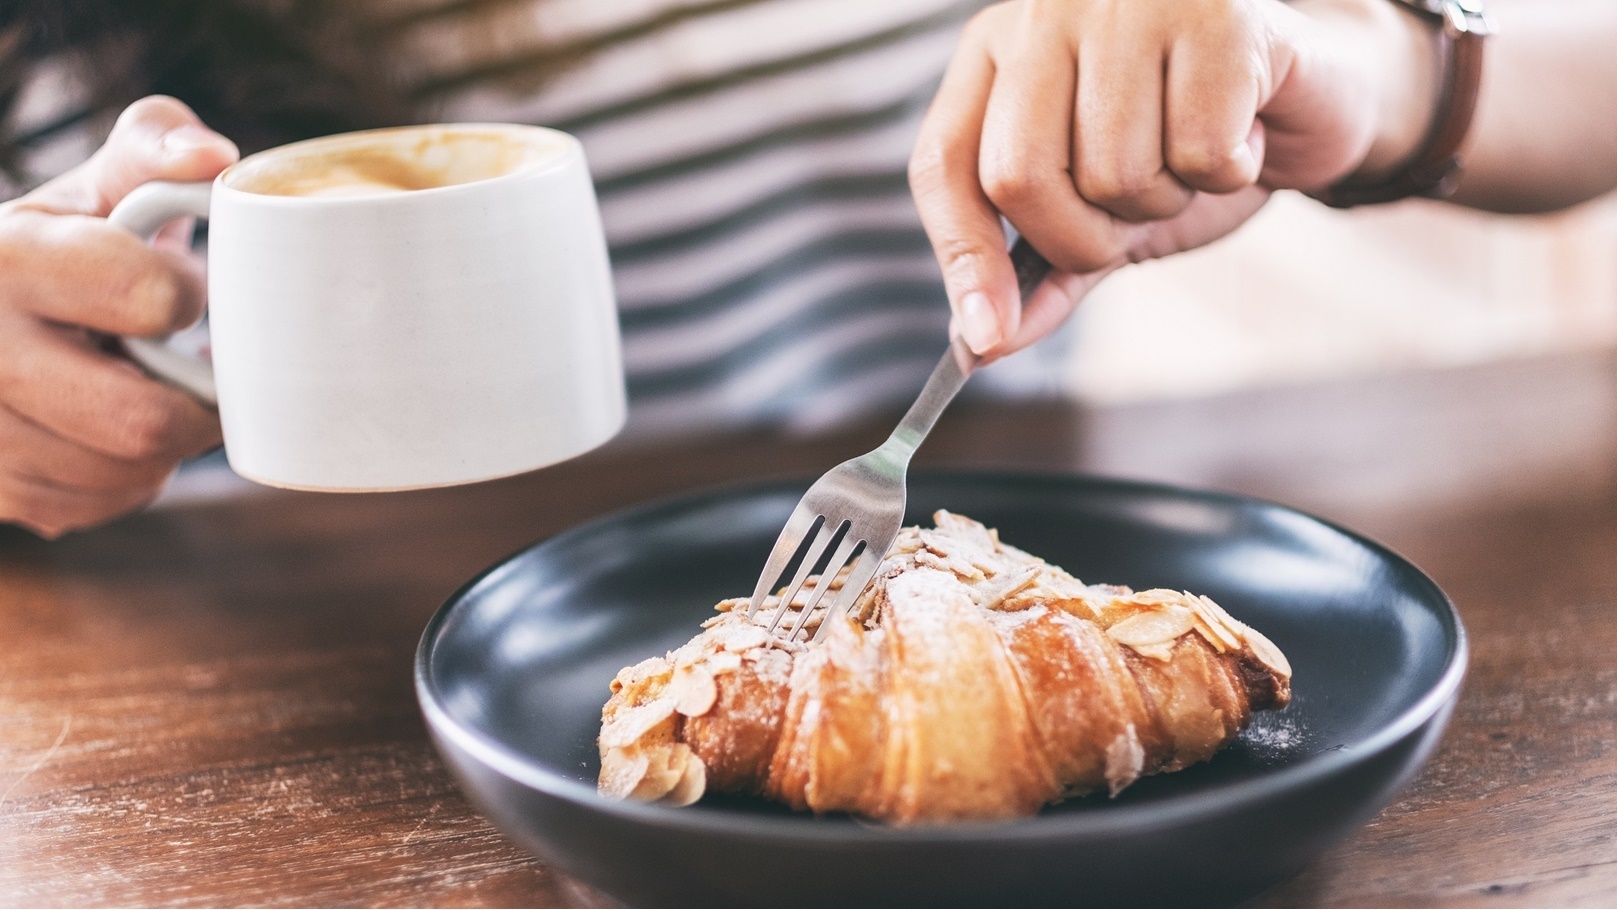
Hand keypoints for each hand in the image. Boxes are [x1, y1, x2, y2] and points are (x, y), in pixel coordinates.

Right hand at [0, 96, 236, 537]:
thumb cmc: (61, 240)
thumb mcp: (98, 182)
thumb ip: (158, 146)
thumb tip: (214, 159)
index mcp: (5, 257)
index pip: (151, 299)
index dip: (189, 297)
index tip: (182, 289)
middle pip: (140, 421)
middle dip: (191, 400)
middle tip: (195, 367)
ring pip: (123, 473)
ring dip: (161, 441)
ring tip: (142, 386)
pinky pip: (95, 504)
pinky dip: (124, 475)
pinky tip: (105, 426)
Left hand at [911, 0, 1437, 358]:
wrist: (1314, 101)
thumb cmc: (1192, 149)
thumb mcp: (1103, 220)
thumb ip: (1040, 276)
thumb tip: (980, 344)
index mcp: (997, 51)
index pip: (942, 163)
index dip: (964, 259)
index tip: (989, 335)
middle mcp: (1051, 11)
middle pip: (1017, 177)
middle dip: (1081, 239)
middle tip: (1134, 220)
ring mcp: (1133, 2)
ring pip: (1112, 172)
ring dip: (1165, 201)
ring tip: (1195, 156)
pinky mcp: (1220, 14)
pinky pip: (1200, 152)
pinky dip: (1229, 173)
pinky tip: (1245, 136)